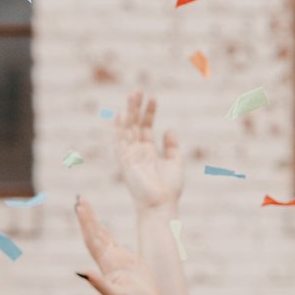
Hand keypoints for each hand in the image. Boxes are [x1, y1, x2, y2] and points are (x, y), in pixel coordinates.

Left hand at [75, 199, 159, 294]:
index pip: (93, 239)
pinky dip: (107, 234)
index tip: (81, 207)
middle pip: (96, 234)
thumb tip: (80, 271)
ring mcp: (118, 261)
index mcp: (107, 264)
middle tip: (80, 198)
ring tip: (85, 207)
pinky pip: (115, 245)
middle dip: (88, 217)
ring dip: (94, 223)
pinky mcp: (128, 264)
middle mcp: (109, 260)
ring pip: (103, 237)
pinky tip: (103, 229)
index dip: (87, 223)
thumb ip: (99, 284)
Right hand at [113, 92, 183, 210]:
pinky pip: (119, 141)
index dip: (150, 112)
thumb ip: (172, 146)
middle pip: (135, 124)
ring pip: (127, 128)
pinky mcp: (124, 161)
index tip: (153, 97)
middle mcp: (137, 150)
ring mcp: (130, 154)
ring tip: (133, 95)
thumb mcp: (175, 163)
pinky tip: (120, 114)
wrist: (161, 204)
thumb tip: (169, 129)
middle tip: (139, 90)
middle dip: (136, 107)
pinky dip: (119, 128)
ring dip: (129, 112)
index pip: (147, 126)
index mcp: (149, 151)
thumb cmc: (169, 188)